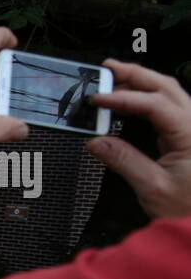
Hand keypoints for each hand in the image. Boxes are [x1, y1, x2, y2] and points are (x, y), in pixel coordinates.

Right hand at [87, 59, 190, 218]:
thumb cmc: (189, 210)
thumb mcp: (152, 188)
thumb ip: (123, 160)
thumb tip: (97, 142)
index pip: (155, 104)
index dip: (123, 98)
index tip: (97, 100)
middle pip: (166, 87)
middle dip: (135, 74)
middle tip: (106, 69)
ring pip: (170, 93)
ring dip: (142, 83)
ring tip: (115, 80)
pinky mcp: (189, 136)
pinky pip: (169, 107)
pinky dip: (148, 99)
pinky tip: (130, 102)